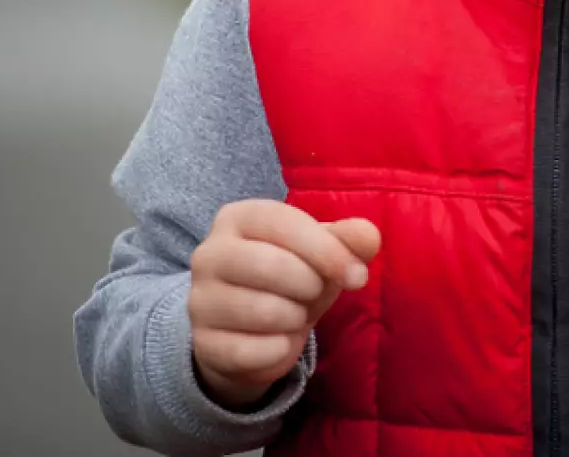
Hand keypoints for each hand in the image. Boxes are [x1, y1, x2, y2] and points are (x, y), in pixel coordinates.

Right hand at [188, 199, 380, 408]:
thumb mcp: (323, 252)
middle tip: (314, 292)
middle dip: (309, 285)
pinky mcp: (203, 344)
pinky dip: (279, 350)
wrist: (251, 331)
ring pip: (262, 311)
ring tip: (295, 313)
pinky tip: (279, 341)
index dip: (326, 249)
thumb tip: (369, 237)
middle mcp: (209, 254)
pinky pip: (252, 351)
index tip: (357, 275)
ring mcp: (199, 300)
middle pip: (270, 266)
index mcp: (238, 218)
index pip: (283, 223)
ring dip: (295, 318)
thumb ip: (348, 239)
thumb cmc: (293, 277)